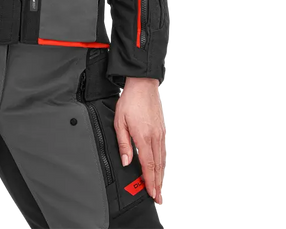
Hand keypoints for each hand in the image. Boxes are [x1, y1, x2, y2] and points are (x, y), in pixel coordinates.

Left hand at [114, 77, 167, 208]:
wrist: (143, 85)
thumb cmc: (130, 101)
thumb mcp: (119, 121)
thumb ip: (124, 143)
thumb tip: (127, 162)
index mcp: (144, 137)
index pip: (148, 165)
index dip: (150, 182)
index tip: (151, 194)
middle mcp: (156, 138)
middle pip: (158, 167)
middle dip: (159, 185)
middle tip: (160, 200)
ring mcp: (162, 134)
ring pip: (163, 161)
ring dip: (163, 177)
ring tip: (162, 190)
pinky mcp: (164, 131)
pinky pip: (165, 152)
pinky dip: (165, 165)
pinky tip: (163, 171)